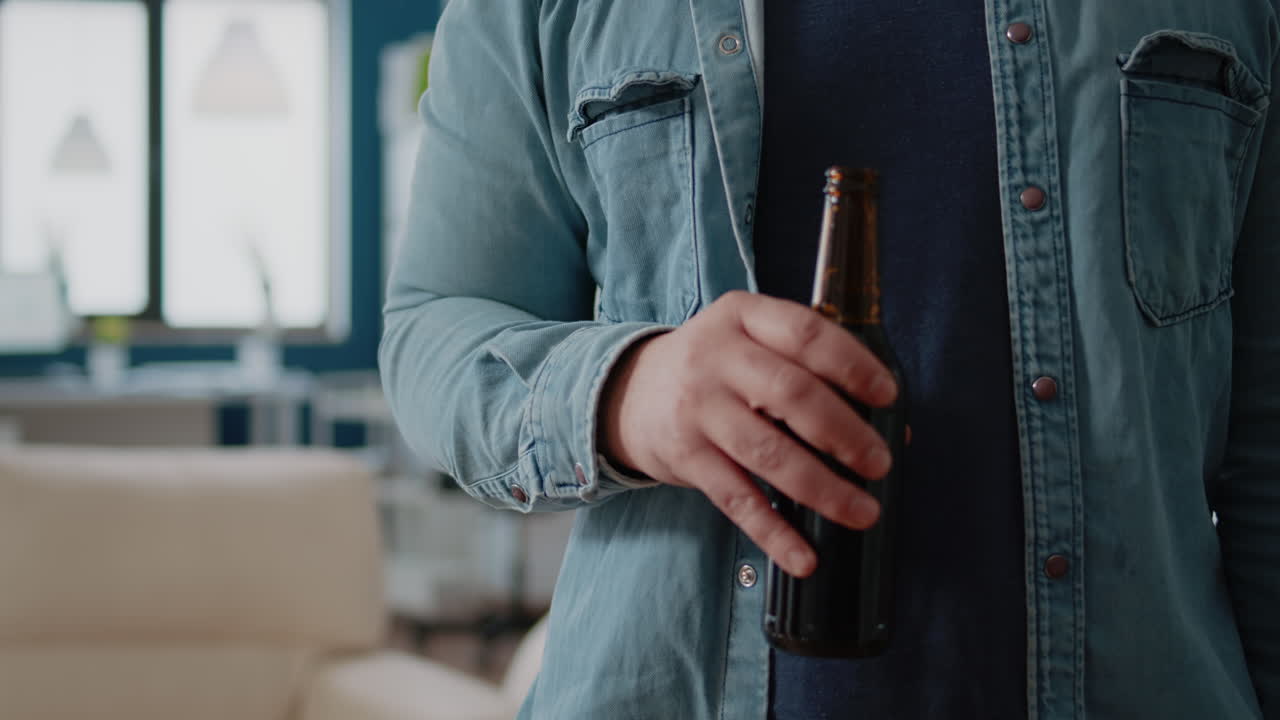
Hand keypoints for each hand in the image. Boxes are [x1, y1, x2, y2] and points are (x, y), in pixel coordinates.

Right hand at [599, 291, 898, 577]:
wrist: (628, 393)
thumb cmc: (715, 367)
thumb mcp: (750, 342)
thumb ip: (809, 369)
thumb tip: (892, 426)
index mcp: (743, 316)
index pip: (805, 333)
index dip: (852, 364)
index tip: (887, 396)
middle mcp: (716, 358)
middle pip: (791, 394)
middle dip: (845, 433)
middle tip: (880, 464)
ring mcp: (698, 408)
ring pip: (769, 453)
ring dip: (823, 488)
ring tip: (862, 512)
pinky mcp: (685, 456)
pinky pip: (737, 499)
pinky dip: (774, 532)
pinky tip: (804, 558)